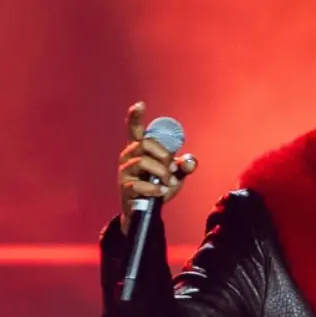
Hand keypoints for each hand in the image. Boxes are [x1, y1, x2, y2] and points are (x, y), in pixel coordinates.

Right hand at [117, 101, 197, 233]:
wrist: (146, 211)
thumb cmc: (158, 187)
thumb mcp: (175, 176)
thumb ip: (184, 166)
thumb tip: (190, 161)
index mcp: (139, 149)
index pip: (134, 130)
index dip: (135, 117)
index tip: (140, 105)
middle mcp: (129, 156)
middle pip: (145, 143)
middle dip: (163, 155)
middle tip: (171, 169)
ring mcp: (125, 172)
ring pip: (143, 161)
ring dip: (161, 172)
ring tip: (167, 183)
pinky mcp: (125, 187)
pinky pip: (140, 184)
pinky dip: (155, 189)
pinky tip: (161, 193)